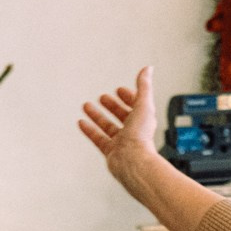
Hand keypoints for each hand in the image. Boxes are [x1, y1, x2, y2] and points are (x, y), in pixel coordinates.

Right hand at [78, 66, 156, 184]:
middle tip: (103, 98)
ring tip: (86, 106)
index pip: (136, 105)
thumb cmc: (141, 138)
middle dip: (112, 106)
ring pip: (107, 126)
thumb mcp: (144, 105)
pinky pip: (98, 139)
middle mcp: (133, 131)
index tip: (120, 90)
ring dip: (97, 115)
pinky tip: (82, 123)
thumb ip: (144, 86)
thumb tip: (148, 69)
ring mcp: (121, 142)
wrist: (133, 162)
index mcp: (143, 120)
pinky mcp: (110, 152)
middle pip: (121, 116)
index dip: (128, 96)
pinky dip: (89, 130)